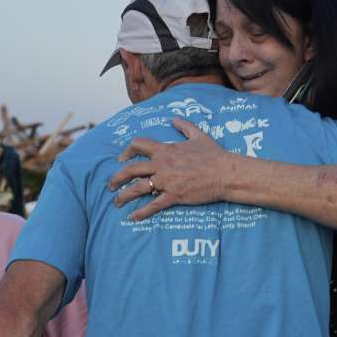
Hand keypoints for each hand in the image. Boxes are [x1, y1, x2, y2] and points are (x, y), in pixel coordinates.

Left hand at [108, 117, 228, 221]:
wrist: (226, 173)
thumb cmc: (214, 155)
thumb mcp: (198, 136)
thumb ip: (184, 126)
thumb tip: (174, 118)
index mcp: (165, 150)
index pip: (138, 145)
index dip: (126, 151)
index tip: (121, 159)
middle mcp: (162, 164)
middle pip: (131, 169)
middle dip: (117, 178)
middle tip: (110, 185)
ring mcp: (167, 181)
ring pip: (138, 188)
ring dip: (124, 196)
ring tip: (116, 203)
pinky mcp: (174, 196)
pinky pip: (153, 205)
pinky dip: (141, 212)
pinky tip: (132, 217)